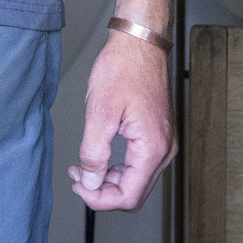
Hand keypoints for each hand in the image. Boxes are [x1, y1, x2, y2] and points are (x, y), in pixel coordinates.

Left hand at [68, 30, 174, 212]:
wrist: (138, 43)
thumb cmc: (123, 69)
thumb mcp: (100, 113)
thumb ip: (94, 153)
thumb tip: (91, 182)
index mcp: (152, 148)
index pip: (129, 196)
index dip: (100, 199)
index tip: (78, 187)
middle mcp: (164, 149)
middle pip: (134, 193)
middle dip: (103, 192)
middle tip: (78, 179)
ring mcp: (163, 142)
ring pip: (137, 181)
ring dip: (109, 181)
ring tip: (83, 168)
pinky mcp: (157, 135)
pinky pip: (139, 165)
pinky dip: (117, 168)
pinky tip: (98, 158)